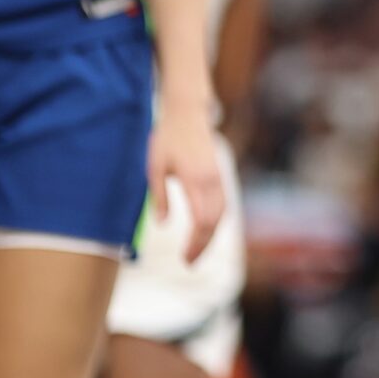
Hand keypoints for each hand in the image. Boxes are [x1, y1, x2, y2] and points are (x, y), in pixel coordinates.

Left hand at [148, 100, 226, 263]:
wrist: (187, 113)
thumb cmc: (167, 139)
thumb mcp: (155, 168)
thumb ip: (160, 197)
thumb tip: (165, 223)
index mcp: (196, 180)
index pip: (202, 221)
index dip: (195, 244)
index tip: (183, 259)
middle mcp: (212, 181)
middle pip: (214, 222)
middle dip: (203, 245)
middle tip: (189, 263)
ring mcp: (219, 177)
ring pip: (222, 214)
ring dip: (211, 236)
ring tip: (196, 252)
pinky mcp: (219, 175)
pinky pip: (223, 204)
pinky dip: (216, 222)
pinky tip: (205, 231)